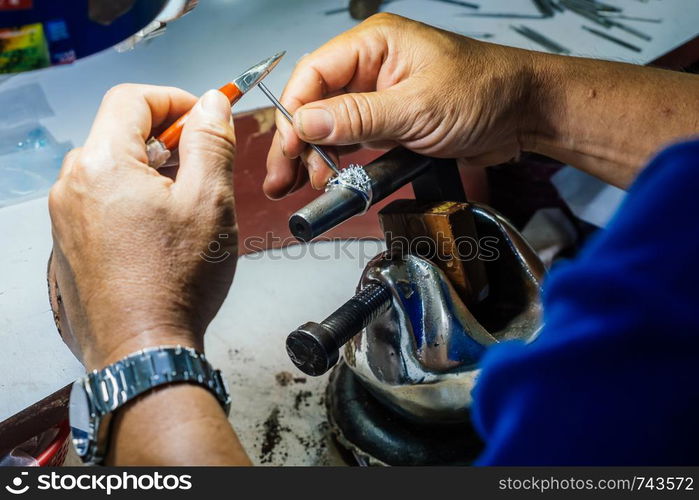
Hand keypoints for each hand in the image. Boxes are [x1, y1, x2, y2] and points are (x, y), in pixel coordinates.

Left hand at [49, 84, 237, 370]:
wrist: (142, 351)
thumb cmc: (175, 283)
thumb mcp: (210, 201)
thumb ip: (210, 142)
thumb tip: (211, 104)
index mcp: (103, 165)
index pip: (132, 99)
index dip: (174, 99)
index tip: (202, 116)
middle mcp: (72, 186)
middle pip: (119, 133)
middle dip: (165, 138)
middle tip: (201, 163)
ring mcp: (65, 218)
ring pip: (111, 169)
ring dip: (149, 171)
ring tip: (184, 203)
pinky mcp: (69, 245)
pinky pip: (100, 202)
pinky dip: (131, 200)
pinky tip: (159, 233)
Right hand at [264, 13, 537, 197]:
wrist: (525, 114)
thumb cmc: (486, 92)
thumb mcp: (417, 108)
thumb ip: (358, 117)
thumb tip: (307, 123)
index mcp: (374, 45)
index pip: (314, 74)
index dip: (294, 113)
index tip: (288, 148)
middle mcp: (372, 67)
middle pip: (316, 102)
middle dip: (297, 141)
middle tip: (283, 177)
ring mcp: (380, 96)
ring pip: (331, 124)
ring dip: (315, 155)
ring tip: (305, 185)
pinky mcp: (391, 122)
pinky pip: (354, 140)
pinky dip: (340, 160)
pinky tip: (330, 178)